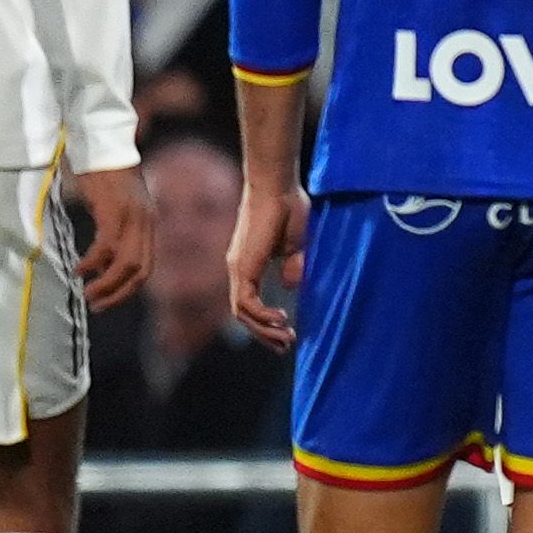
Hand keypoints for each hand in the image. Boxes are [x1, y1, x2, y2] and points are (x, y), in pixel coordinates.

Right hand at [68, 161, 149, 307]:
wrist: (102, 142)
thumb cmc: (103, 174)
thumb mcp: (115, 207)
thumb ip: (115, 233)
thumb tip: (103, 265)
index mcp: (148, 223)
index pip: (146, 268)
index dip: (129, 289)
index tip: (108, 300)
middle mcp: (145, 223)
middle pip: (140, 272)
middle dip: (118, 294)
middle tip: (97, 305)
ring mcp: (131, 217)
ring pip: (126, 264)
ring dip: (106, 284)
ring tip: (87, 293)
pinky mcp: (114, 210)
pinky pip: (106, 247)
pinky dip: (93, 263)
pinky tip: (79, 269)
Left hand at [228, 177, 309, 344]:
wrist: (278, 186)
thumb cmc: (289, 207)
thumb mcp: (295, 245)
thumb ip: (292, 266)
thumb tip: (290, 286)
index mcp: (248, 264)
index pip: (250, 303)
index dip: (265, 322)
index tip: (287, 333)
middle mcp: (238, 268)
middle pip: (244, 314)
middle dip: (264, 334)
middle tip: (285, 347)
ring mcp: (238, 268)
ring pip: (242, 313)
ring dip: (264, 330)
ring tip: (286, 339)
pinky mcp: (242, 266)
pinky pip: (246, 302)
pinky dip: (262, 316)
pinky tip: (281, 319)